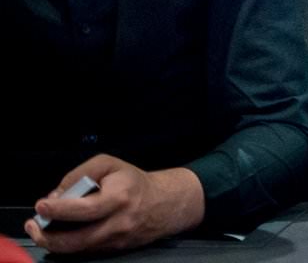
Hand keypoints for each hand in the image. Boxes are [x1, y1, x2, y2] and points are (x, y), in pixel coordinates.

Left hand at [24, 155, 203, 253]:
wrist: (165, 204)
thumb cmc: (134, 182)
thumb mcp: (110, 165)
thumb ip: (81, 174)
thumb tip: (57, 195)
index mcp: (119, 198)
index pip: (83, 209)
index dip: (58, 209)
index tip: (42, 205)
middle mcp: (118, 224)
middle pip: (75, 240)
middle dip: (47, 235)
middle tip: (33, 225)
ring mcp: (116, 241)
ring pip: (77, 250)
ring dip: (53, 241)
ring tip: (41, 230)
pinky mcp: (114, 251)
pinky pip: (85, 251)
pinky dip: (69, 244)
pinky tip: (63, 233)